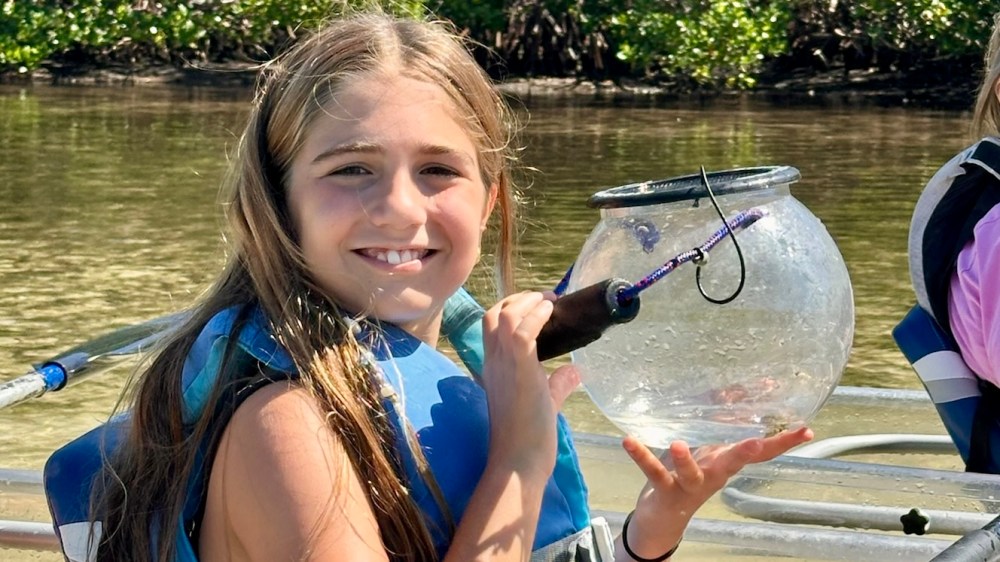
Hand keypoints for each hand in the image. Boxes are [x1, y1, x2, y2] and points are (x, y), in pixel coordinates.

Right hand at [480, 291, 579, 478]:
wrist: (518, 461)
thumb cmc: (528, 438)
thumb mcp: (544, 402)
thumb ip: (557, 384)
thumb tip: (575, 371)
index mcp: (494, 368)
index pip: (491, 326)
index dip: (511, 309)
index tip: (536, 306)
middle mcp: (494, 361)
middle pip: (493, 314)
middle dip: (517, 299)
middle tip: (543, 299)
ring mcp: (504, 364)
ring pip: (505, 316)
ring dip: (528, 302)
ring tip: (549, 301)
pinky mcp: (520, 370)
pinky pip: (522, 331)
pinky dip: (536, 315)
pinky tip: (551, 312)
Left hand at [619, 427, 813, 558]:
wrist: (663, 516)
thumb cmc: (688, 471)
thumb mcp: (707, 447)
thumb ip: (721, 418)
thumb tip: (738, 387)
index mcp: (726, 462)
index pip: (761, 452)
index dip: (784, 442)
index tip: (806, 429)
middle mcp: (713, 474)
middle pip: (734, 464)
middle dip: (747, 453)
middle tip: (759, 442)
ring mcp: (688, 484)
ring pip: (691, 474)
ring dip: (686, 460)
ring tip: (679, 445)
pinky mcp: (664, 489)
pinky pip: (653, 472)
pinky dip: (641, 456)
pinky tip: (629, 441)